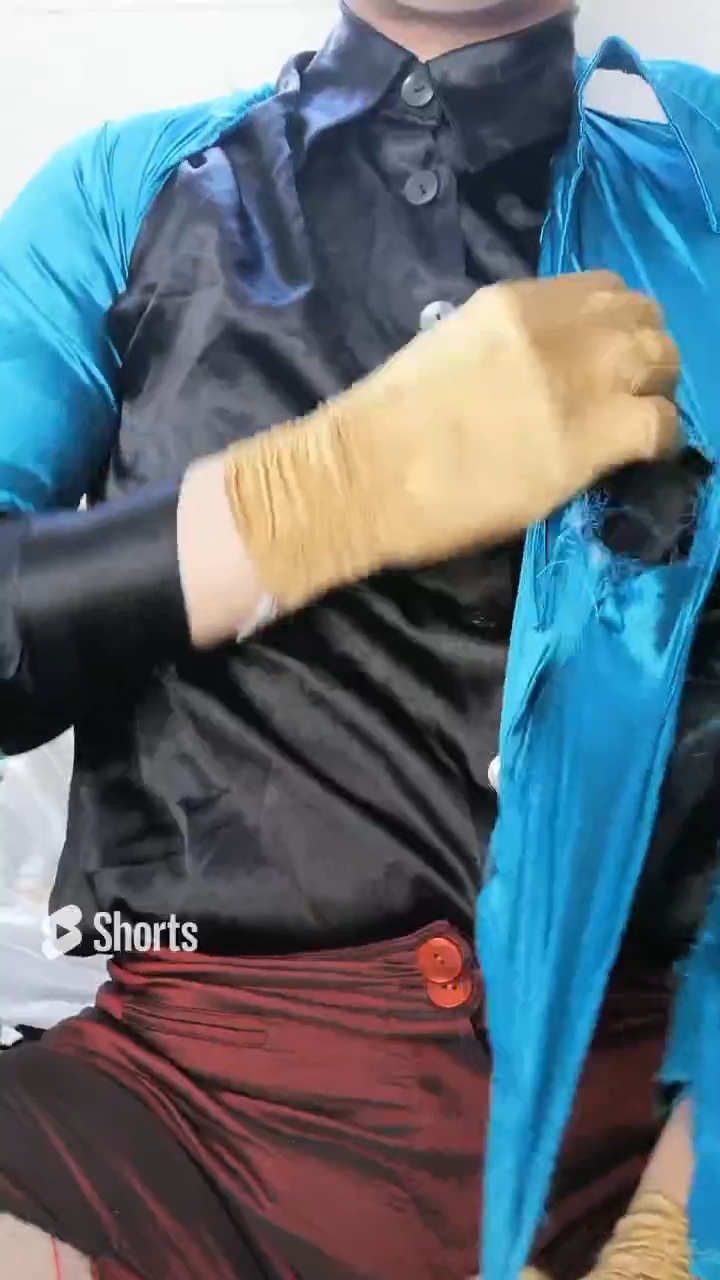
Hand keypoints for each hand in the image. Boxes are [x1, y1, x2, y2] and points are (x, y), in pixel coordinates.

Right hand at [225, 272, 679, 612]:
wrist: (362, 475)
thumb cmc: (382, 428)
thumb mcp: (442, 352)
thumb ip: (494, 347)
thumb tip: (522, 371)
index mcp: (512, 302)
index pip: (599, 289)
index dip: (614, 325)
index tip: (606, 358)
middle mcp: (555, 327)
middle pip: (641, 317)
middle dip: (646, 352)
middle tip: (633, 393)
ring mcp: (577, 377)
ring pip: (661, 359)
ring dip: (659, 389)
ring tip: (640, 421)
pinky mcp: (590, 435)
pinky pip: (661, 423)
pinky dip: (662, 439)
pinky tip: (642, 457)